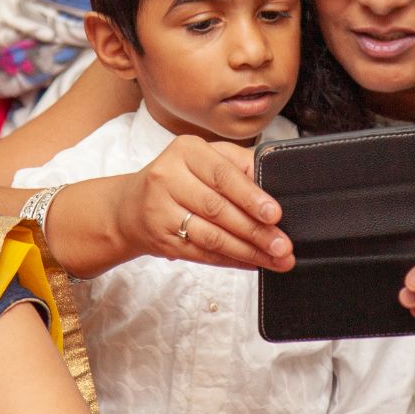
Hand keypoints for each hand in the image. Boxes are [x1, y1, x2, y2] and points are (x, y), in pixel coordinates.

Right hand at [113, 136, 292, 271]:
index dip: (250, 196)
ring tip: (276, 259)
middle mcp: (168, 177)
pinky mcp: (160, 240)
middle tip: (283, 245)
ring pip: (211, 236)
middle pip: (218, 208)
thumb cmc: (181, 177)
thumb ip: (239, 166)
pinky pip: (202, 254)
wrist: (131, 206)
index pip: (223, 174)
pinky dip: (232, 260)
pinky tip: (253, 263)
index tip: (275, 214)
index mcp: (186, 150)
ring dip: (248, 251)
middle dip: (256, 230)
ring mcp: (160, 211)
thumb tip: (276, 187)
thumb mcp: (206, 159)